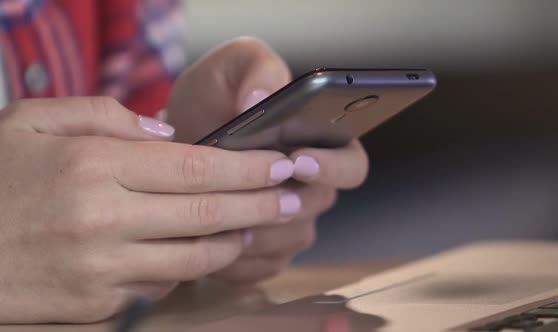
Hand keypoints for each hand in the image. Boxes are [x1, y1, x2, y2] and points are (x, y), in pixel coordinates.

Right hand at [0, 97, 299, 322]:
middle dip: (260, 204)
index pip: (196, 166)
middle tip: (292, 195)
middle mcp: (103, 220)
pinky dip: (186, 268)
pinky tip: (197, 252)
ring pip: (193, 258)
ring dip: (233, 241)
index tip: (280, 163)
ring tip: (255, 225)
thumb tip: (168, 134)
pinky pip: (159, 286)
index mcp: (94, 166)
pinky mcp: (95, 306)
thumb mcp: (34, 122)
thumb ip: (106, 116)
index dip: (247, 166)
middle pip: (207, 214)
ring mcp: (101, 270)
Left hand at [166, 36, 368, 281]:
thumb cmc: (215, 96)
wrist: (179, 135)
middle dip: (281, 199)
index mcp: (322, 144)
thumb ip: (258, 69)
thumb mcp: (234, 65)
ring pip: (288, 239)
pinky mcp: (265, 253)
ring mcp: (292, 223)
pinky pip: (261, 267)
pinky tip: (211, 238)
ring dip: (255, 229)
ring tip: (218, 212)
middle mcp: (314, 187)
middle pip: (318, 206)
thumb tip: (261, 100)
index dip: (332, 167)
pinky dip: (236, 258)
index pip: (352, 165)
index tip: (297, 160)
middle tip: (246, 189)